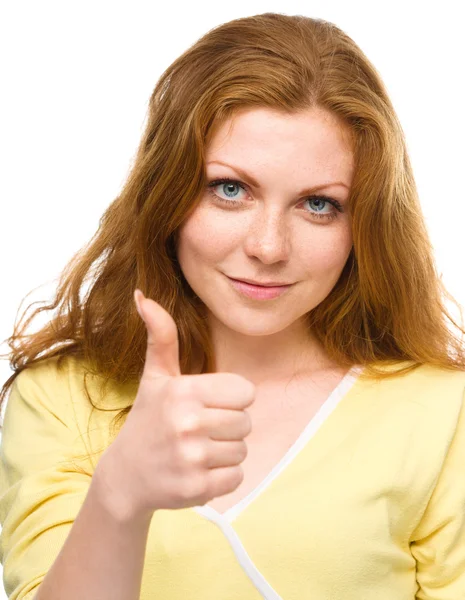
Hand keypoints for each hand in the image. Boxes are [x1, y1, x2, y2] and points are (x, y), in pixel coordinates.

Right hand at [95, 289, 254, 520]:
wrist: (126, 476)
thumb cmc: (148, 419)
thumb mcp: (155, 377)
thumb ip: (160, 336)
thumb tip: (142, 294)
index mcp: (184, 391)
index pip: (245, 392)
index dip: (230, 399)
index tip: (206, 405)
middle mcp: (188, 423)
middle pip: (246, 422)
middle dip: (228, 426)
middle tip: (199, 430)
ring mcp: (192, 458)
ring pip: (242, 450)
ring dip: (224, 452)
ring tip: (196, 450)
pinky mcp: (197, 489)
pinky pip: (237, 477)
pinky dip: (222, 477)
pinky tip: (196, 471)